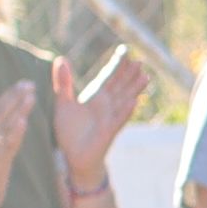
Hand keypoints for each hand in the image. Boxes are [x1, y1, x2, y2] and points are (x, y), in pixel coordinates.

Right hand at [0, 79, 36, 207]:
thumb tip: (15, 120)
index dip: (9, 95)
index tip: (23, 83)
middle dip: (14, 96)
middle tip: (30, 83)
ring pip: (4, 126)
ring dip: (18, 110)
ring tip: (30, 96)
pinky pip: (7, 146)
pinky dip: (14, 133)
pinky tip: (22, 121)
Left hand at [47, 49, 149, 184]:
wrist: (72, 156)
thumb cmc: (70, 131)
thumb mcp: (63, 104)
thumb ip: (63, 83)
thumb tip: (61, 59)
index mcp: (96, 97)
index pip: (109, 77)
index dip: (117, 65)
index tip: (125, 51)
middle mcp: (106, 106)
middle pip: (121, 87)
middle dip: (130, 75)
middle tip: (140, 61)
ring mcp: (109, 118)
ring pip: (125, 100)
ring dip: (135, 90)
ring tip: (145, 77)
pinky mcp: (108, 132)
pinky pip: (119, 120)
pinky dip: (126, 111)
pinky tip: (134, 101)